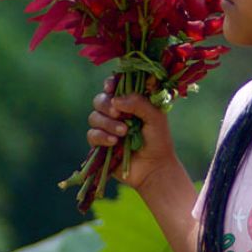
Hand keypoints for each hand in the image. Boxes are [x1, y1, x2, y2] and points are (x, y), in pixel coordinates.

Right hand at [86, 76, 180, 192]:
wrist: (154, 168)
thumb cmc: (158, 140)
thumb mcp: (155, 117)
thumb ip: (138, 103)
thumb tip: (116, 100)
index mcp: (130, 101)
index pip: (114, 85)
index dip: (110, 83)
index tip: (110, 88)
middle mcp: (116, 112)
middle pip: (100, 99)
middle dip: (106, 105)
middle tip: (118, 113)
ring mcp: (107, 127)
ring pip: (94, 116)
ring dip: (107, 123)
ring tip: (124, 132)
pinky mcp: (99, 143)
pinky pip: (92, 134)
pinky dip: (102, 136)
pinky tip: (114, 142)